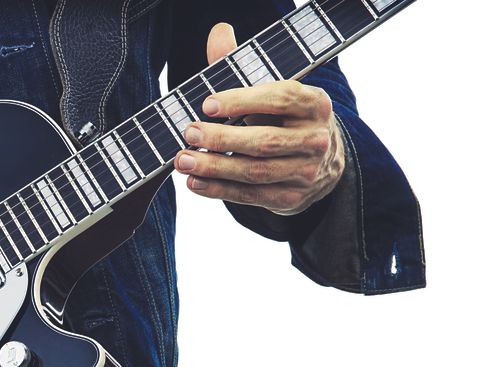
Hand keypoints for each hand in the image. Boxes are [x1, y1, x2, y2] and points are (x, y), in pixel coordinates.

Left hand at [174, 23, 344, 215]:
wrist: (320, 163)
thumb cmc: (284, 118)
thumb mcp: (270, 91)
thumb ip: (241, 65)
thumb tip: (219, 32)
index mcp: (313, 103)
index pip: (279, 98)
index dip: (242, 101)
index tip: (207, 104)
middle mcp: (315, 138)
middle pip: (264, 141)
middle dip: (221, 138)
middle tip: (188, 133)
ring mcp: (306, 171)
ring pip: (255, 172)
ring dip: (214, 167)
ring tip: (183, 161)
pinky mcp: (291, 197)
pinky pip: (251, 196)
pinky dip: (219, 190)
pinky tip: (195, 182)